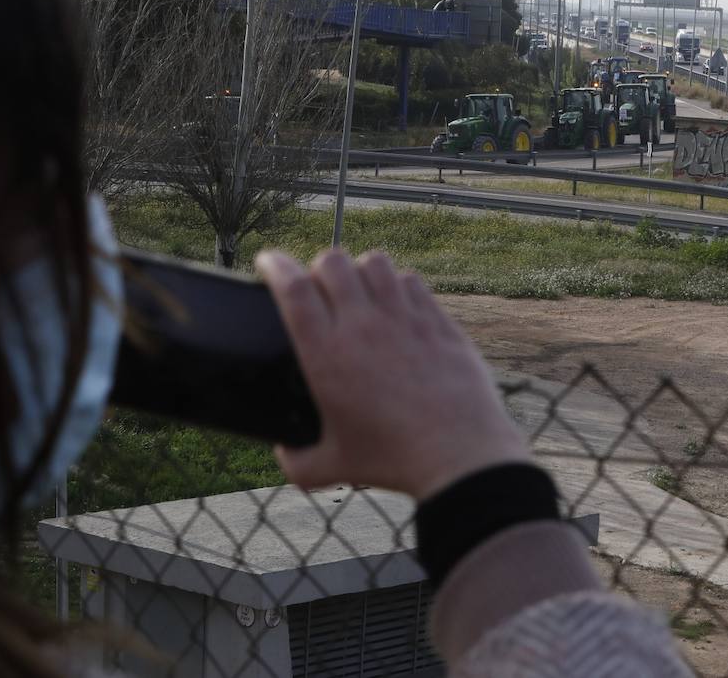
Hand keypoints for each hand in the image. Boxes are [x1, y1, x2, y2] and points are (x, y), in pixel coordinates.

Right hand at [255, 249, 529, 500]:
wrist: (458, 456)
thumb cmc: (392, 461)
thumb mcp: (333, 467)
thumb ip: (297, 462)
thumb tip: (283, 453)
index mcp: (327, 355)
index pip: (292, 288)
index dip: (275, 264)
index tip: (268, 261)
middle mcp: (362, 327)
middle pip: (331, 262)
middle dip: (318, 267)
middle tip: (319, 288)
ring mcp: (403, 318)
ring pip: (374, 262)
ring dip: (359, 270)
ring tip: (360, 291)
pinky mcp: (437, 321)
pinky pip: (411, 280)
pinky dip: (397, 284)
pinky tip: (397, 304)